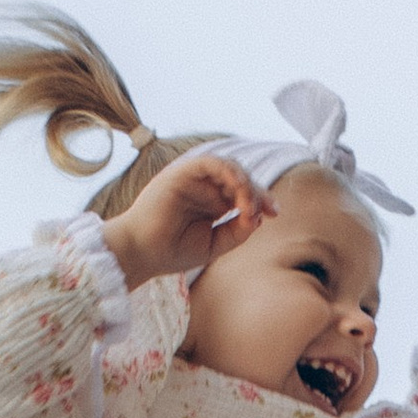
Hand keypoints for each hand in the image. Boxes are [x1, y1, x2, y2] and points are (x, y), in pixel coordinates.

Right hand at [100, 151, 275, 291]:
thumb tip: (259, 217)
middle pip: (238, 178)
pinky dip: (227, 171)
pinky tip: (237, 188)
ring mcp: (192, 179)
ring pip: (227, 168)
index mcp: (210, 203)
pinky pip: (210, 162)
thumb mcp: (214, 245)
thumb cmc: (172, 252)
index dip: (260, 199)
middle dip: (257, 191)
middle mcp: (202, 188)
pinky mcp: (181, 172)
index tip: (274, 213)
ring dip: (244, 183)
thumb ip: (237, 232)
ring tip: (248, 205)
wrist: (143, 254)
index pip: (241, 193)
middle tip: (268, 209)